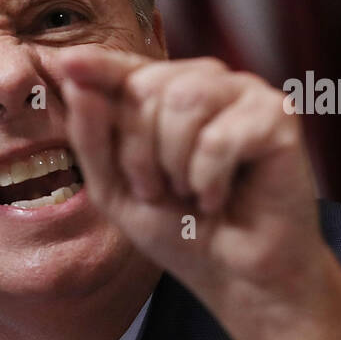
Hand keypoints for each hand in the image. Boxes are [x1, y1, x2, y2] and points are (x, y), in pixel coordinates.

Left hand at [47, 47, 340, 339]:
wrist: (235, 276)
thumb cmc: (179, 229)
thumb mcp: (114, 188)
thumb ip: (91, 135)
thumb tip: (72, 74)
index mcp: (164, 95)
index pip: (123, 70)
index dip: (96, 66)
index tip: (63, 63)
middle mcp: (205, 83)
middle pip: (147, 87)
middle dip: (139, 153)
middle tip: (159, 191)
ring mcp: (244, 95)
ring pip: (184, 100)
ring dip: (173, 164)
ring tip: (189, 193)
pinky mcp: (277, 117)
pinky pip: (220, 136)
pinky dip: (208, 179)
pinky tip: (218, 197)